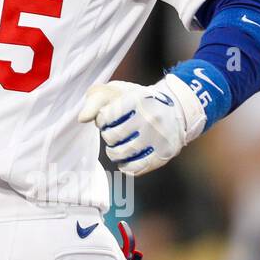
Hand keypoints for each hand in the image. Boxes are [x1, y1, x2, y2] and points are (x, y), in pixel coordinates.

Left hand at [78, 74, 205, 175]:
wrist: (176, 108)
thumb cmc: (137, 100)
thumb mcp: (117, 91)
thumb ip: (95, 101)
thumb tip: (82, 119)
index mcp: (137, 100)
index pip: (106, 116)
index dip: (102, 119)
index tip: (108, 118)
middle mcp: (150, 118)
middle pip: (113, 136)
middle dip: (108, 136)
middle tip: (113, 134)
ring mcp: (158, 137)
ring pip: (123, 153)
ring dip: (114, 153)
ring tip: (116, 149)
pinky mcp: (164, 154)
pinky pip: (137, 168)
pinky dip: (126, 167)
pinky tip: (125, 161)